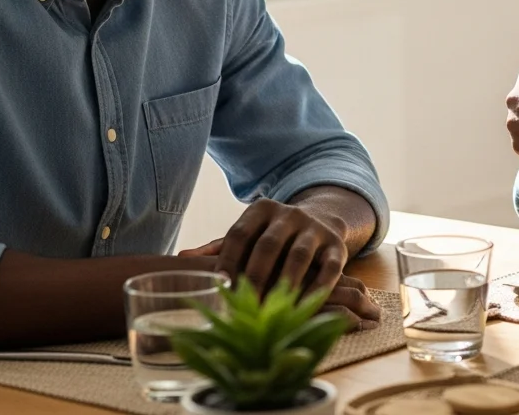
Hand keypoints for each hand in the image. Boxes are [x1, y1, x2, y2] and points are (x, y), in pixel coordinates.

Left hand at [178, 198, 381, 328]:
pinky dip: (318, 289)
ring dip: (284, 284)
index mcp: (261, 209)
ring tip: (272, 309)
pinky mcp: (337, 246)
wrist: (322, 220)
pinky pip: (330, 268)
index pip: (239, 233)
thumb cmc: (273, 236)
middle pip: (268, 245)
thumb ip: (219, 248)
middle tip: (244, 304)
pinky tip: (305, 307)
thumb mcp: (248, 234)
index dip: (228, 259)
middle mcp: (289, 214)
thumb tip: (181, 258)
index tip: (219, 285)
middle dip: (255, 276)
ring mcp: (315, 229)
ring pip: (298, 256)